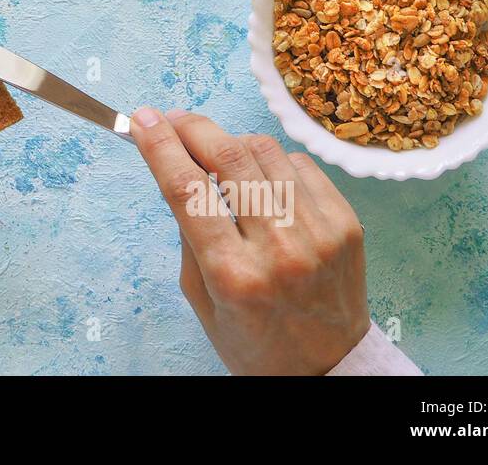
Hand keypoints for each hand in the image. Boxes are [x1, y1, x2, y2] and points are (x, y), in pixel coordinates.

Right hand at [131, 108, 369, 374]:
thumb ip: (188, 231)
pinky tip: (261, 179)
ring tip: (216, 154)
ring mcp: (319, 233)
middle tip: (171, 120)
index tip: (141, 119)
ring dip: (230, 142)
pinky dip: (272, 162)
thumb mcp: (201, 295)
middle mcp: (279, 249)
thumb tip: (175, 165)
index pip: (187, 190)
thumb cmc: (253, 338)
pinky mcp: (346, 223)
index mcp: (233, 275)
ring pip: (265, 151)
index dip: (159, 145)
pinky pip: (300, 165)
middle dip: (191, 127)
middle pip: (228, 157)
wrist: (328, 367)